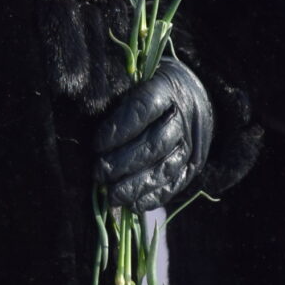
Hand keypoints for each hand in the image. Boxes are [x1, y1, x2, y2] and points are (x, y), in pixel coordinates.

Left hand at [94, 59, 212, 212]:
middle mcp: (183, 119)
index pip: (144, 109)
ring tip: (112, 196)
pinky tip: (133, 205)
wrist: (195, 96)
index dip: (120, 128)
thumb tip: (90, 124)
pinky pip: (175, 184)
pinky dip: (153, 197)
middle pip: (154, 144)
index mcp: (167, 90)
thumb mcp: (137, 80)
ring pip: (165, 168)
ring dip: (136, 185)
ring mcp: (191, 144)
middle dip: (123, 162)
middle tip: (99, 173)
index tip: (97, 144)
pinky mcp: (193, 165)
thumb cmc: (152, 87)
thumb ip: (119, 98)